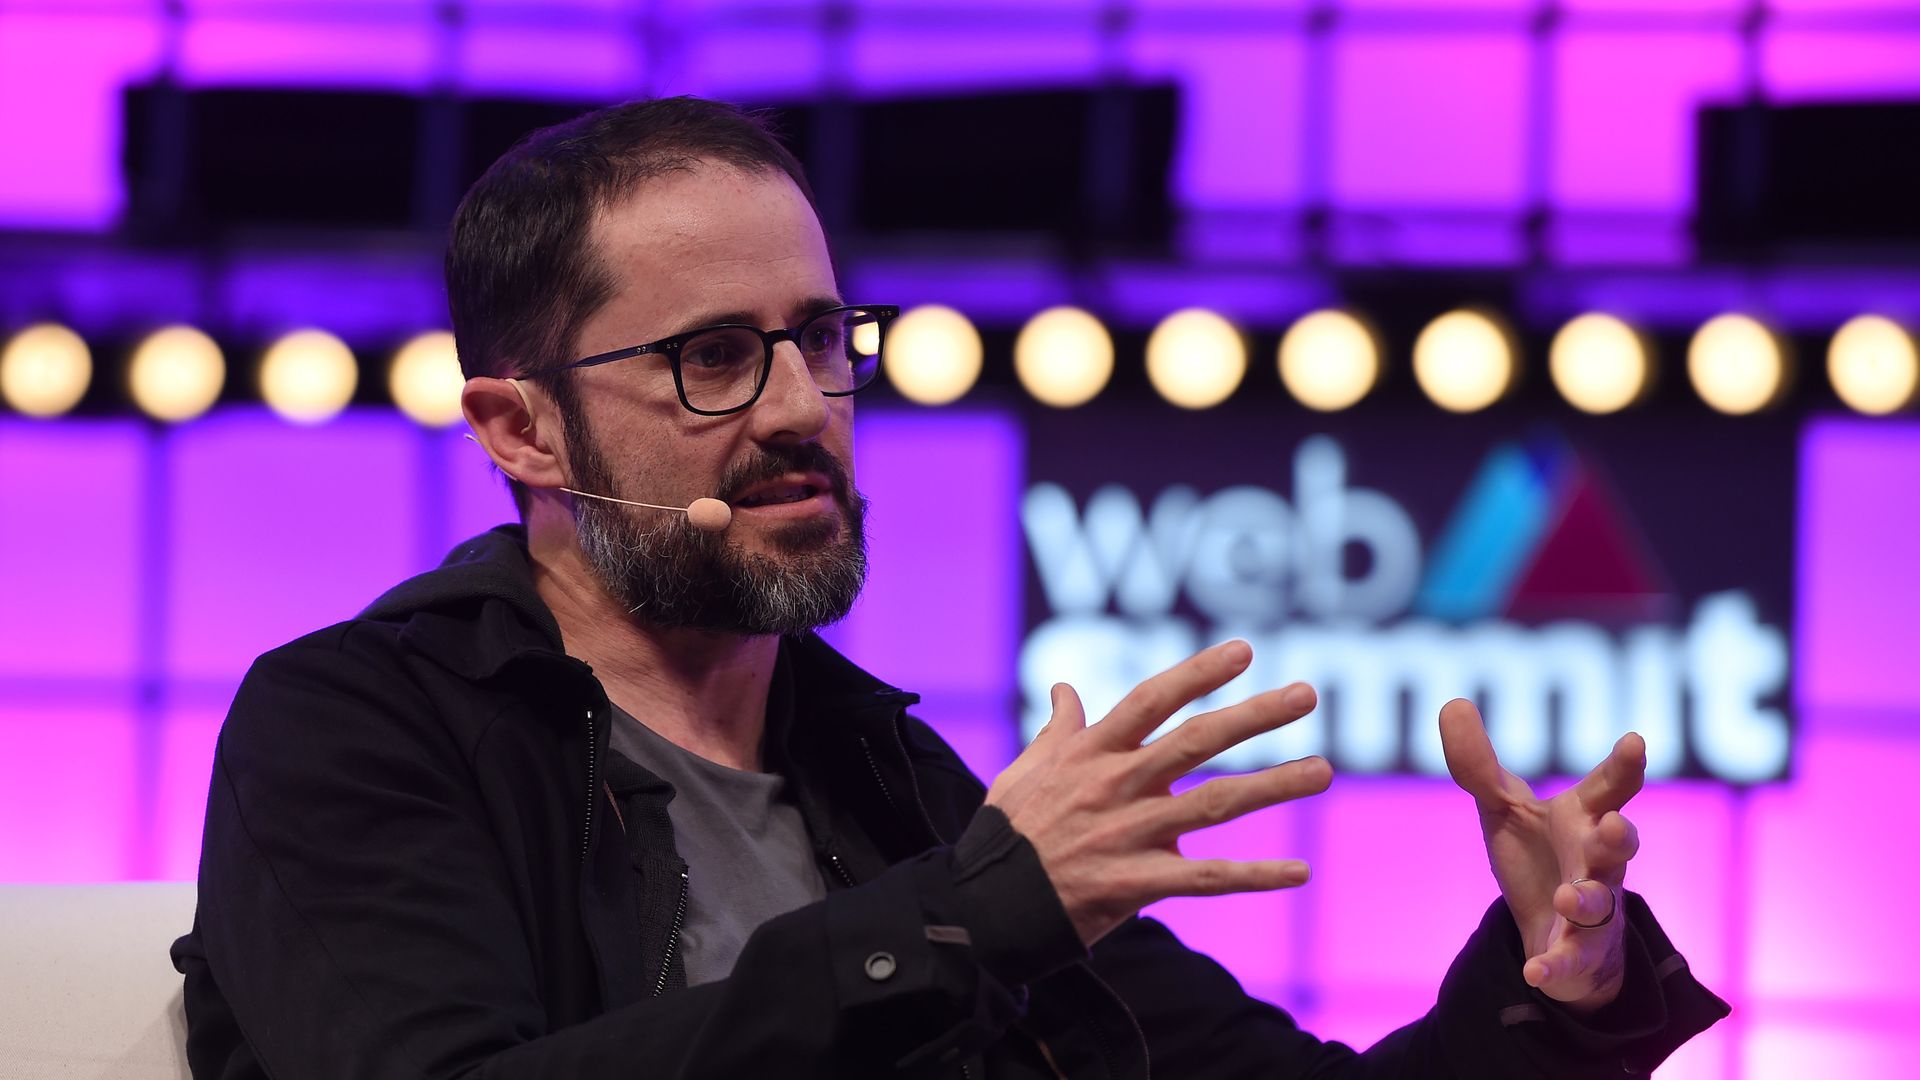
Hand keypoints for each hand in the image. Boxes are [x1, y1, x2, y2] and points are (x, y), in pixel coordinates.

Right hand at [986, 640, 1331, 946]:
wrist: (988, 906)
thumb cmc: (1008, 833)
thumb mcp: (1024, 770)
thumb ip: (1057, 729)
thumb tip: (1064, 688)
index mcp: (1091, 753)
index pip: (1151, 700)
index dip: (1197, 673)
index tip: (1243, 651)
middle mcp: (1116, 786)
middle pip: (1196, 742)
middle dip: (1254, 716)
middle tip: (1305, 695)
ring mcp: (1129, 834)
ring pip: (1214, 805)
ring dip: (1273, 786)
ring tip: (1322, 771)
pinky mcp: (1136, 883)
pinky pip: (1206, 878)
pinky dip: (1255, 876)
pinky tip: (1298, 872)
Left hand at [1439, 699, 1645, 1011]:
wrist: (1551, 927)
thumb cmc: (1538, 854)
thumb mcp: (1503, 807)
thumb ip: (1478, 764)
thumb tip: (1452, 702)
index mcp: (1585, 818)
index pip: (1609, 788)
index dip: (1624, 765)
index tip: (1635, 741)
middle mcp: (1599, 861)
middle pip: (1620, 846)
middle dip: (1619, 837)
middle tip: (1613, 824)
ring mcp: (1594, 909)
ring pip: (1600, 904)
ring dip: (1586, 901)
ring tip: (1567, 897)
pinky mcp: (1577, 952)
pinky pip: (1569, 960)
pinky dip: (1554, 967)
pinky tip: (1535, 973)